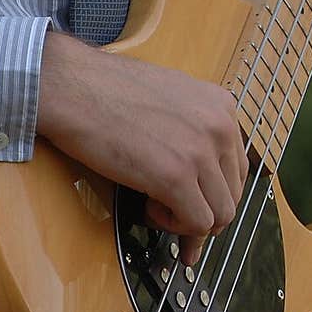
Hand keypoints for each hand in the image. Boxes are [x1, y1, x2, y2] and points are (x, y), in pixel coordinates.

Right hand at [37, 31, 247, 266]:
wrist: (74, 86)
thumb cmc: (109, 90)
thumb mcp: (171, 97)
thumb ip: (194, 127)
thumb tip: (200, 172)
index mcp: (221, 105)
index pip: (237, 167)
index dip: (214, 192)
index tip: (196, 204)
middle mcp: (220, 126)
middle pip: (231, 195)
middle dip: (203, 212)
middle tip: (173, 214)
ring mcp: (200, 152)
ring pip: (219, 215)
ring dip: (187, 221)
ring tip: (156, 204)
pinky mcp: (177, 177)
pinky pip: (195, 224)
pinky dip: (174, 226)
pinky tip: (148, 205)